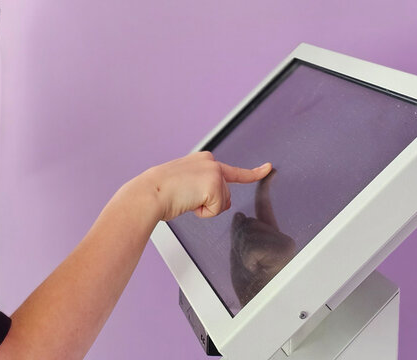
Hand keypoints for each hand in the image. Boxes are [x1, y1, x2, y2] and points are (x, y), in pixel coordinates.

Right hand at [134, 151, 271, 220]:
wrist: (149, 193)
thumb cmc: (158, 192)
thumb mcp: (184, 183)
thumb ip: (204, 187)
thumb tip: (223, 202)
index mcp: (203, 159)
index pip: (232, 170)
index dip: (253, 172)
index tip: (268, 168)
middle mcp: (210, 161)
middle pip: (226, 193)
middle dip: (212, 202)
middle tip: (187, 198)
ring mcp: (214, 172)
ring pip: (222, 202)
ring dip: (205, 207)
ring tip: (184, 198)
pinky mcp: (215, 185)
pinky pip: (216, 210)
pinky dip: (203, 212)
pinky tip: (188, 202)